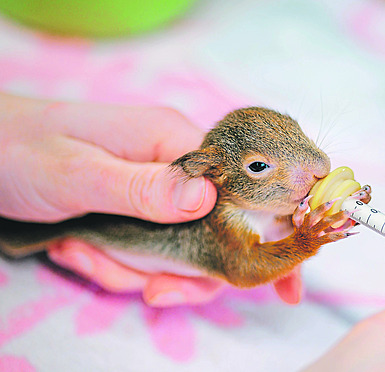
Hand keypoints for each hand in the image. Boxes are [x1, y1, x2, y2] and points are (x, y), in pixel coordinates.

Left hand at [0, 93, 302, 305]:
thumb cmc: (22, 150)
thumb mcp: (79, 172)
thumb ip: (145, 187)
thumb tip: (212, 202)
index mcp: (177, 144)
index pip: (246, 192)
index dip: (270, 238)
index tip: (287, 288)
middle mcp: (178, 168)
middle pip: (216, 235)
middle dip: (183, 274)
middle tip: (150, 292)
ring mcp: (158, 193)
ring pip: (179, 253)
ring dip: (132, 269)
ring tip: (81, 255)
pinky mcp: (138, 213)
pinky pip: (148, 254)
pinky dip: (115, 265)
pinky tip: (75, 251)